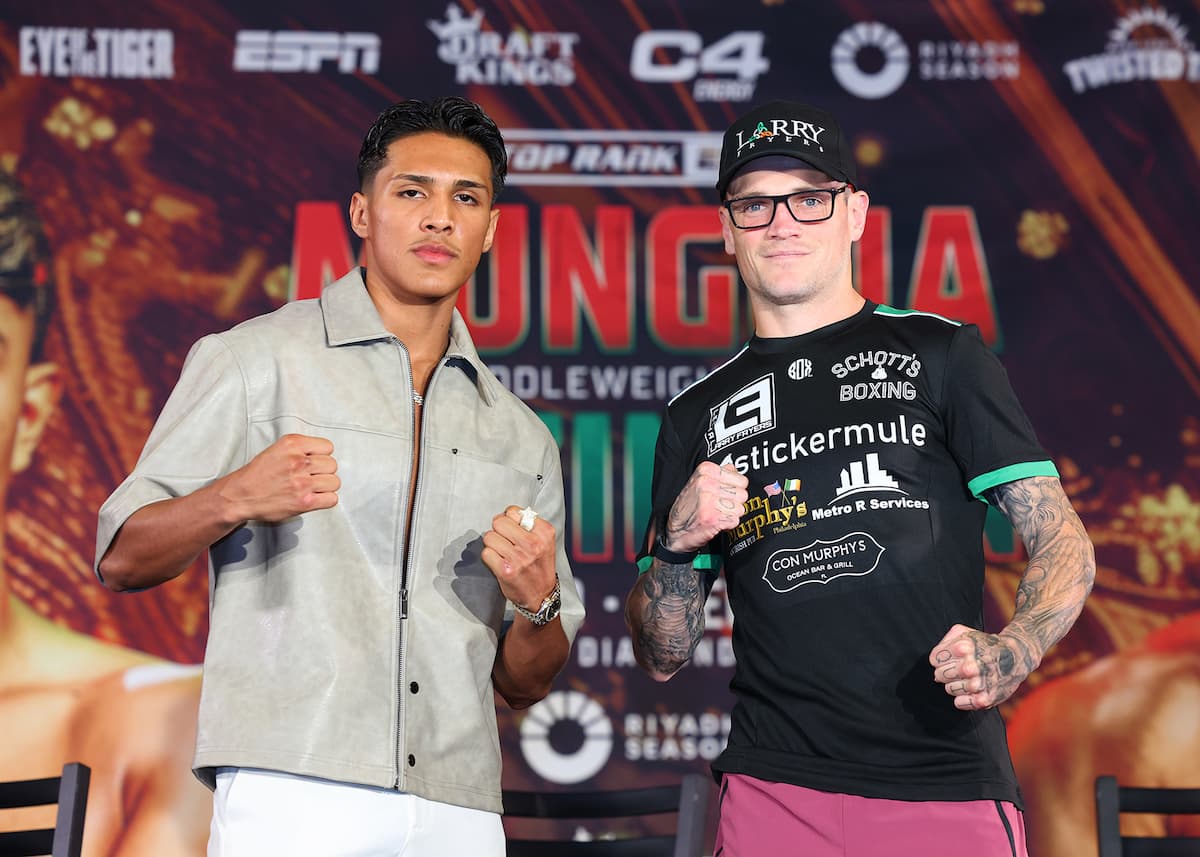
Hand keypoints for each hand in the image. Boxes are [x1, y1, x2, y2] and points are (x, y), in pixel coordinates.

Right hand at [220, 434, 338, 522]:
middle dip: (324, 471)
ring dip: (326, 487)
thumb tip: (323, 454)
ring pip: (334, 482)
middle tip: (312, 477)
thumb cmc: (258, 474)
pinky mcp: (304, 501)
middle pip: (332, 465)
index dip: (322, 456)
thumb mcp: (278, 449)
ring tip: (312, 488)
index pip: (327, 447)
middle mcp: (298, 461)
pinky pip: (332, 499)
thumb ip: (300, 448)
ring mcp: (302, 482)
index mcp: (292, 444)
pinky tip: (315, 498)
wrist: (240, 495)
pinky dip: (326, 500)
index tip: (314, 462)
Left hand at [481, 505, 556, 611]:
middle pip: (498, 521)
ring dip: (493, 544)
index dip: (509, 520)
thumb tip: (507, 514)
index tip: (514, 530)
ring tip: (503, 552)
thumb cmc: (539, 565)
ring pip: (489, 536)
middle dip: (498, 530)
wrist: (541, 595)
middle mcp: (533, 544)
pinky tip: (499, 562)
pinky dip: (489, 557)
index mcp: (544, 532)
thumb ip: (530, 525)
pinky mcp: (505, 571)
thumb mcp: (545, 541)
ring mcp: (519, 558)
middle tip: (505, 540)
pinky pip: (486, 553)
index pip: (513, 511)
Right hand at [663, 462, 748, 552]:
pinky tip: (715, 521)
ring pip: (740, 508)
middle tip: (719, 505)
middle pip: (743, 495)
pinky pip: (735, 521)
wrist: (675, 528)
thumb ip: (722, 473)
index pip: (742, 480)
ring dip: (731, 514)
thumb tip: (736, 471)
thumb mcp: (702, 480)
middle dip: (734, 503)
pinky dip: (727, 524)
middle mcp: (706, 483)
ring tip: (717, 513)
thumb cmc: (689, 505)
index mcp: (706, 470)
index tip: (723, 494)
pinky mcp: (712, 518)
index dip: (735, 489)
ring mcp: (708, 500)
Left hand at [930, 624, 1030, 710]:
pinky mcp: (986, 699)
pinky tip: (970, 691)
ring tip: (965, 679)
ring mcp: (979, 684)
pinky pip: (960, 703)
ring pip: (949, 689)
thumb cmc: (985, 644)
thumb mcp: (964, 633)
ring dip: (954, 685)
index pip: (935, 659)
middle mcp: (971, 666)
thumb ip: (945, 642)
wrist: (1016, 657)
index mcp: (964, 647)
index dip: (939, 659)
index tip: (948, 658)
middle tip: (956, 670)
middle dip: (944, 672)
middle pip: (940, 675)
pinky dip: (962, 699)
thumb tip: (935, 660)